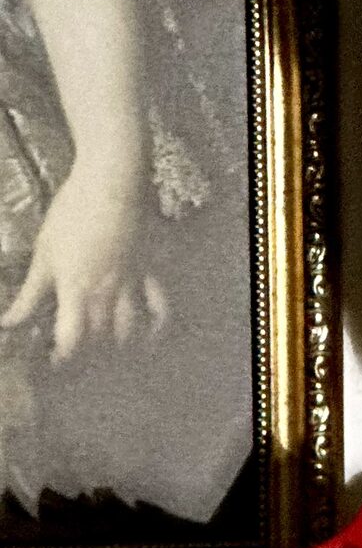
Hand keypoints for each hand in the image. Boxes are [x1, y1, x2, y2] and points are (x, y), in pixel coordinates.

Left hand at [2, 160, 167, 361]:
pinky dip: (159, 325)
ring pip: (130, 329)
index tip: (52, 362)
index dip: (62, 357)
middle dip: (87, 353)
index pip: (72, 339)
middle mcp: (107, 295)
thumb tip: (9, 322)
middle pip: (100, 338)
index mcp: (76, 290)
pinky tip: (151, 338)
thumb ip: (29, 293)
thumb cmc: (71, 215)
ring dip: (119, 346)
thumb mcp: (43, 253)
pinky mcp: (150, 272)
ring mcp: (132, 286)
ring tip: (106, 351)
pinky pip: (160, 305)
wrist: (110, 185)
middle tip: (75, 354)